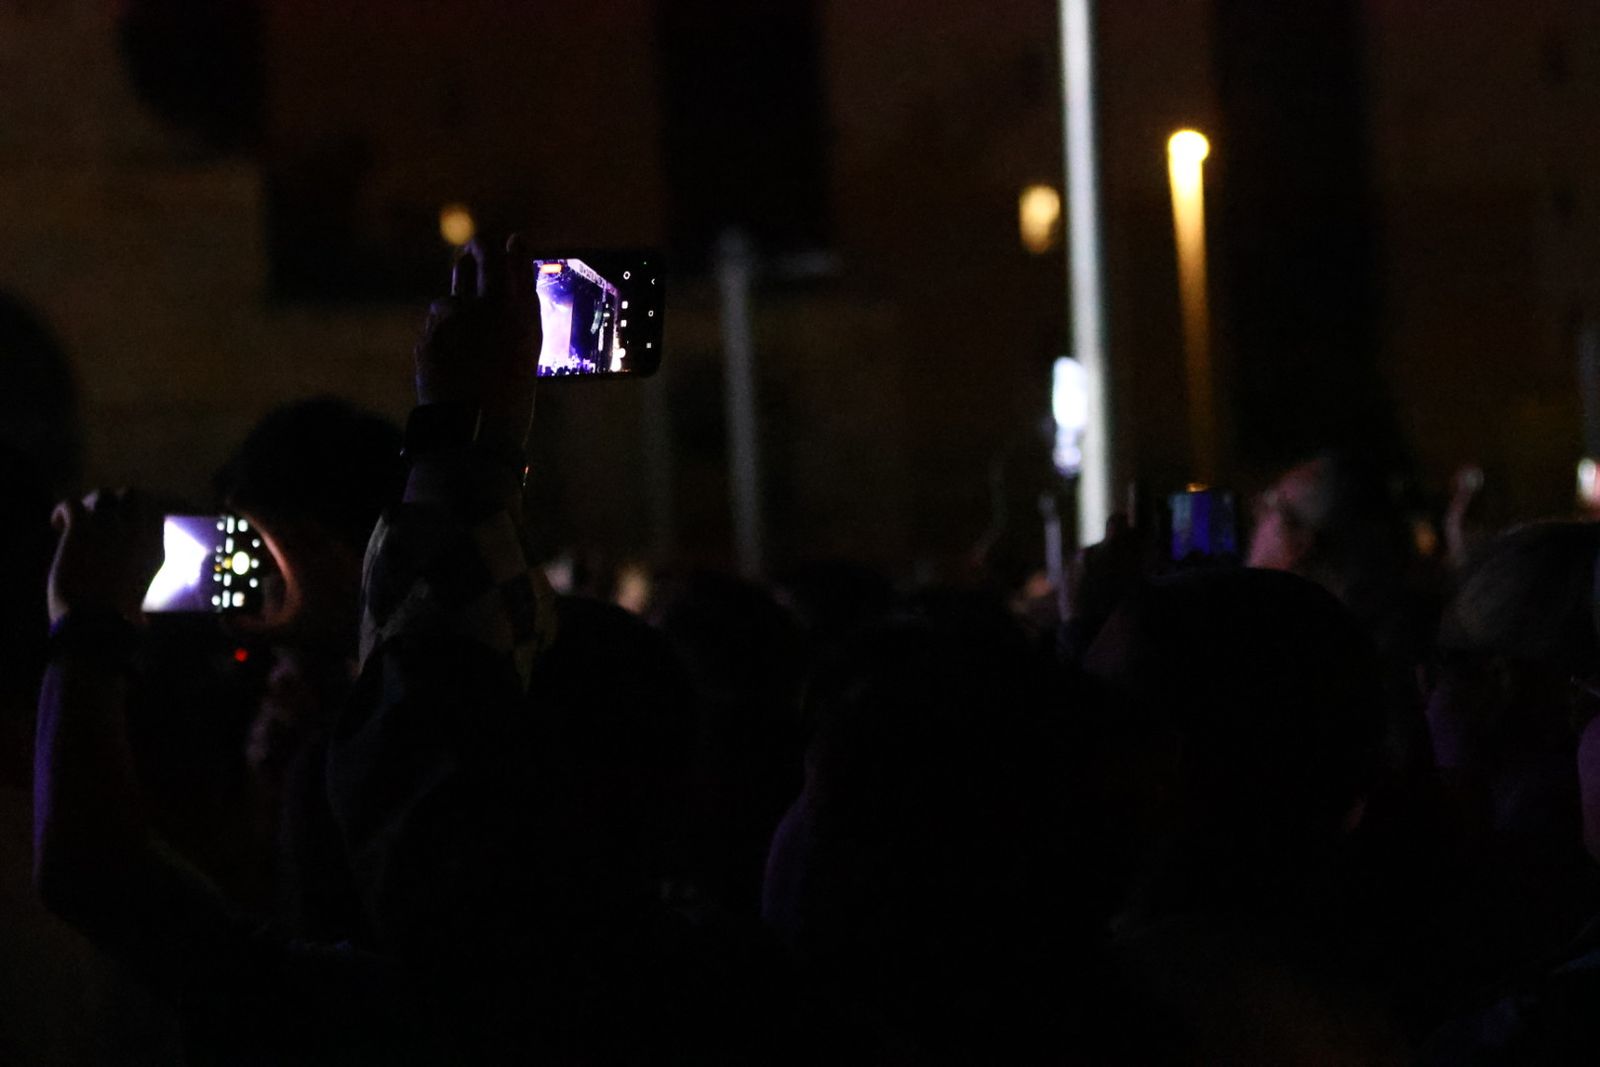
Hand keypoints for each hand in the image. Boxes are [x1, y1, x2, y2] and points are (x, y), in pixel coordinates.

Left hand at [47, 489, 164, 625]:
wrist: (95, 619)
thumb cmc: (118, 615)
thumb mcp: (139, 596)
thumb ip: (139, 593)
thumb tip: (141, 622)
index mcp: (155, 548)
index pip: (154, 513)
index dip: (137, 513)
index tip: (123, 524)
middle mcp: (137, 530)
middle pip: (132, 494)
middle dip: (116, 501)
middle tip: (101, 516)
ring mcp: (110, 526)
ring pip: (103, 494)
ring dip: (90, 504)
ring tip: (79, 522)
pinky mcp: (82, 528)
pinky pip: (71, 503)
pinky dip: (61, 511)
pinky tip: (57, 525)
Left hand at [414, 234, 540, 451]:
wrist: (473, 437)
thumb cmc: (511, 400)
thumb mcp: (527, 352)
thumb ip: (522, 312)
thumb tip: (516, 276)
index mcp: (519, 314)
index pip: (515, 258)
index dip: (514, 248)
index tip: (512, 243)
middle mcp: (486, 308)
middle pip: (479, 254)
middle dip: (479, 250)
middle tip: (478, 253)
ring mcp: (452, 320)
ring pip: (452, 294)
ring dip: (458, 304)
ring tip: (469, 338)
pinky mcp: (428, 336)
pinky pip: (437, 323)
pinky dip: (444, 334)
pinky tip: (454, 359)